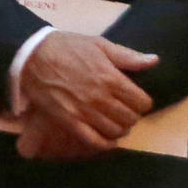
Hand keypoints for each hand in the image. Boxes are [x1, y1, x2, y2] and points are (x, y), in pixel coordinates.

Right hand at [14, 32, 158, 151]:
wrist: (33, 57)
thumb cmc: (66, 47)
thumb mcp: (99, 44)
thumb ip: (127, 56)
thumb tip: (154, 61)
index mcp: (110, 78)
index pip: (141, 102)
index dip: (143, 102)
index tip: (137, 99)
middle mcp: (100, 98)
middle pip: (130, 118)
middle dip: (133, 115)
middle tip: (126, 110)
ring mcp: (84, 112)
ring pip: (115, 131)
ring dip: (120, 128)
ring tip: (116, 121)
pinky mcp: (70, 122)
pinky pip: (94, 141)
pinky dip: (106, 143)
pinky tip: (108, 138)